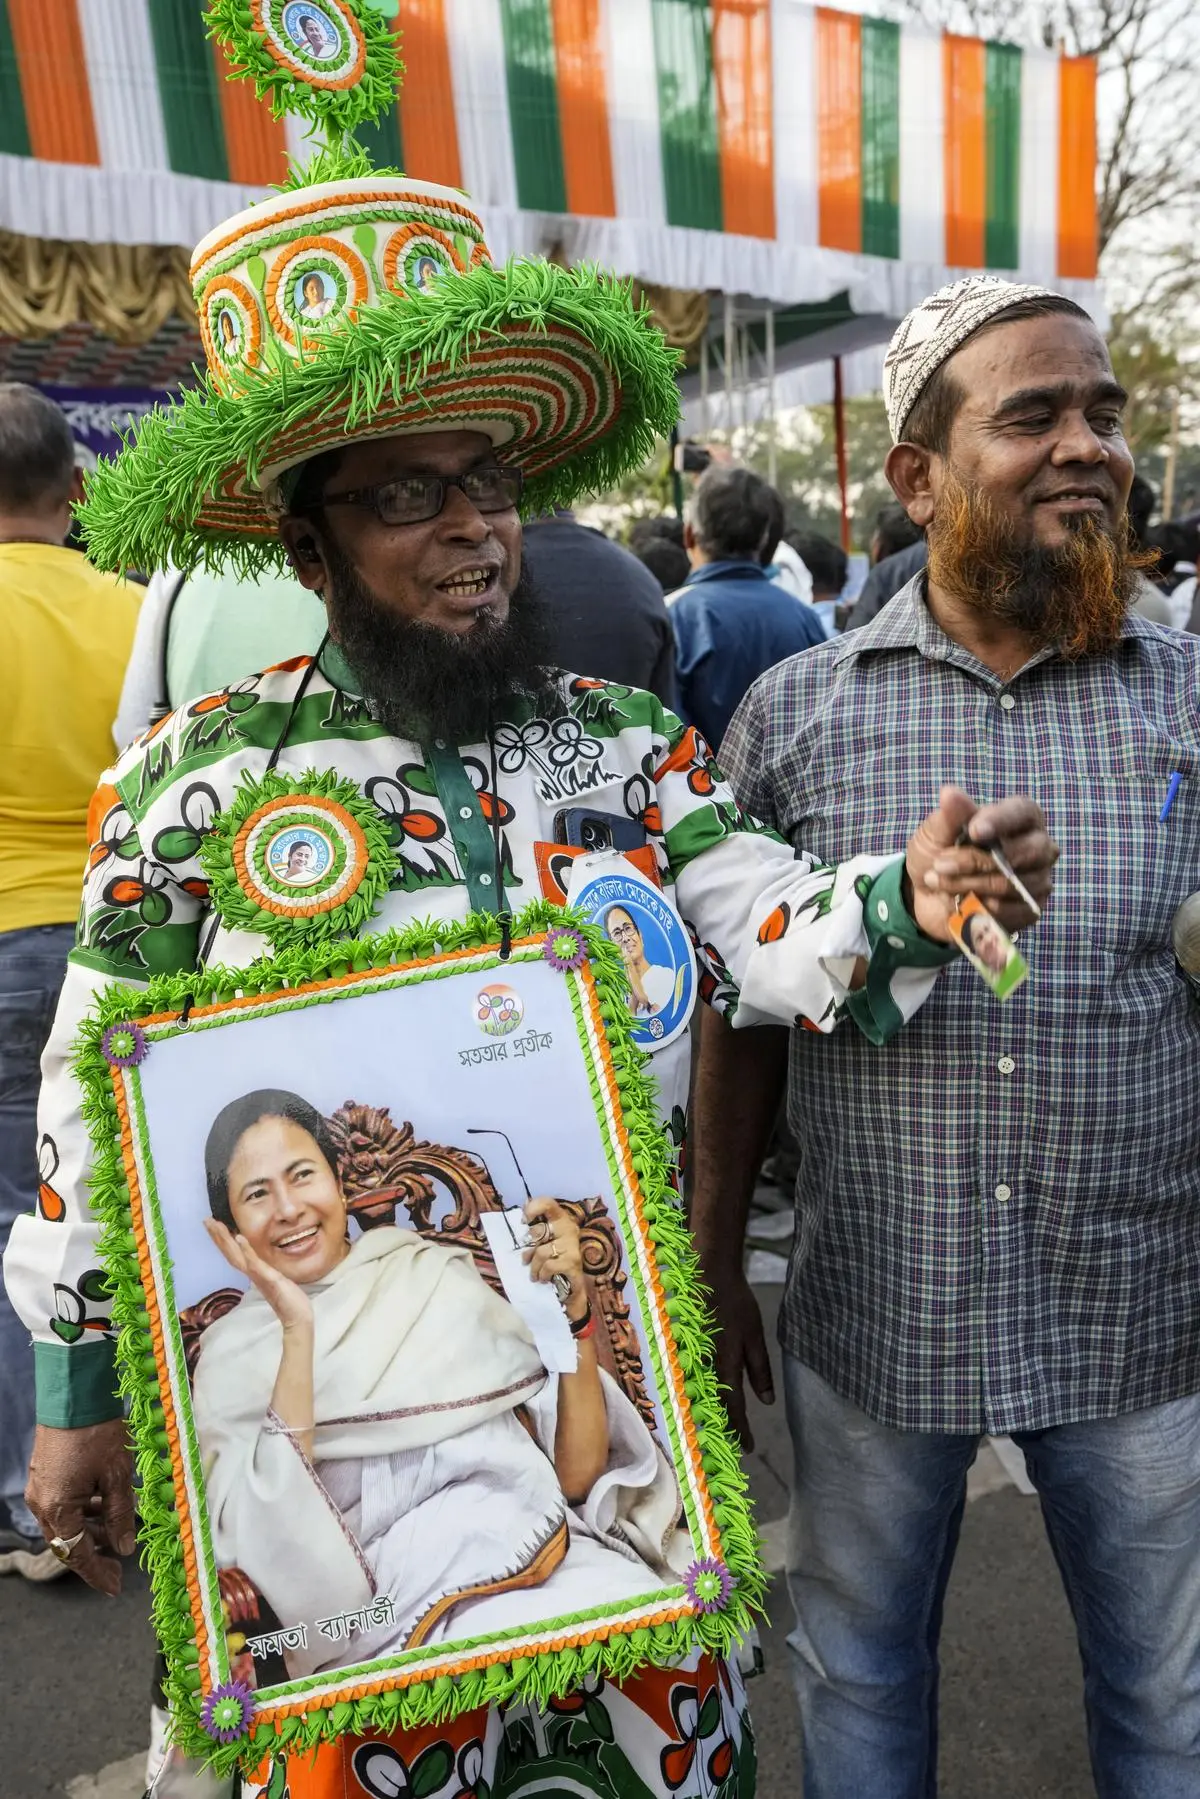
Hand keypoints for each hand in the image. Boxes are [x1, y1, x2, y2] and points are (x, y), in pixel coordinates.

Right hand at [26, 1418, 135, 1595]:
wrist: (75, 1392)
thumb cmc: (98, 1432)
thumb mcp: (117, 1475)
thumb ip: (120, 1515)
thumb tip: (125, 1546)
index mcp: (57, 1509)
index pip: (76, 1555)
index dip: (97, 1573)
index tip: (115, 1587)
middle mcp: (42, 1502)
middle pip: (67, 1541)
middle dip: (93, 1554)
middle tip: (119, 1562)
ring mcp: (40, 1486)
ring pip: (64, 1522)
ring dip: (89, 1531)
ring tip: (117, 1532)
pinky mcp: (44, 1472)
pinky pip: (62, 1503)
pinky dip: (82, 1511)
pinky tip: (104, 1506)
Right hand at [204, 1219, 312, 1334]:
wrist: (297, 1318)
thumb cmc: (288, 1299)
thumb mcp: (276, 1279)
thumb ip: (266, 1270)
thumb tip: (261, 1263)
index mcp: (254, 1272)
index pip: (234, 1254)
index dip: (223, 1240)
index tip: (213, 1225)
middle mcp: (253, 1274)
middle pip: (230, 1253)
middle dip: (218, 1236)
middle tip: (206, 1220)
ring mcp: (259, 1277)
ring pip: (237, 1256)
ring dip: (226, 1240)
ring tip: (215, 1224)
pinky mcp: (270, 1279)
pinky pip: (254, 1263)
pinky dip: (246, 1250)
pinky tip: (239, 1237)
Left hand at [523, 1197, 587, 1322]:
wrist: (570, 1291)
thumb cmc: (554, 1264)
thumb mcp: (542, 1246)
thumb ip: (535, 1233)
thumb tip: (522, 1216)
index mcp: (561, 1220)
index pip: (548, 1203)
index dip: (533, 1208)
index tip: (523, 1220)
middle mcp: (569, 1229)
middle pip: (539, 1231)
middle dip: (529, 1249)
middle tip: (527, 1260)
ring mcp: (572, 1245)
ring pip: (541, 1251)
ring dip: (533, 1267)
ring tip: (534, 1275)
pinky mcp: (573, 1262)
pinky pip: (549, 1265)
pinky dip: (542, 1274)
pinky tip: (544, 1279)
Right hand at [702, 1270, 774, 1451]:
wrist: (707, 1272)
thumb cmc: (735, 1303)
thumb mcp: (755, 1335)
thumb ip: (760, 1369)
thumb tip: (767, 1401)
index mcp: (726, 1366)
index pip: (734, 1408)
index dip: (741, 1430)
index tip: (748, 1448)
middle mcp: (705, 1368)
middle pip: (714, 1407)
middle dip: (724, 1427)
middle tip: (732, 1445)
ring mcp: (690, 1359)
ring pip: (700, 1396)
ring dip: (710, 1413)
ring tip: (718, 1430)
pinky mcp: (680, 1350)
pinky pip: (689, 1380)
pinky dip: (697, 1394)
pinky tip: (701, 1400)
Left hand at [905, 786, 1057, 941]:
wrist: (926, 898)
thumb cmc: (937, 854)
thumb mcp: (936, 833)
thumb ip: (949, 816)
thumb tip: (949, 792)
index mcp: (1020, 817)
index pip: (1022, 812)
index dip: (1000, 821)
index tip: (973, 831)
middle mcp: (1038, 846)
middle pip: (1027, 852)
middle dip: (977, 860)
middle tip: (940, 864)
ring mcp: (1038, 880)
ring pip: (1012, 884)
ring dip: (968, 885)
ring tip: (937, 881)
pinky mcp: (1029, 910)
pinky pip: (1009, 911)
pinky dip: (977, 907)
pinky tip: (958, 902)